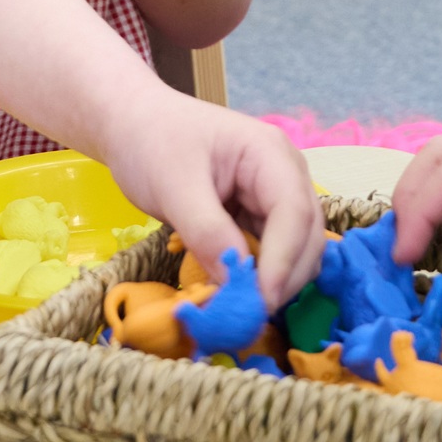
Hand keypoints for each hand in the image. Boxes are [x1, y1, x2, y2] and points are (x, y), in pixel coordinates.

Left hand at [94, 88, 322, 308]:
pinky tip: (236, 293)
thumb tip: (236, 282)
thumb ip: (207, 232)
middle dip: (285, 278)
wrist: (134, 124)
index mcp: (270, 154)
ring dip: (276, 281)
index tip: (260, 302)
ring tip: (239, 308)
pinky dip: (260, 276)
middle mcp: (285, 174)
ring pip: (296, 249)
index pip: (294, 212)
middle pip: (307, 234)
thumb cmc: (152, 142)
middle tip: (247, 316)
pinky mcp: (259, 214)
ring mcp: (274, 195)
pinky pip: (272, 251)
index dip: (283, 261)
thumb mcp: (174, 186)